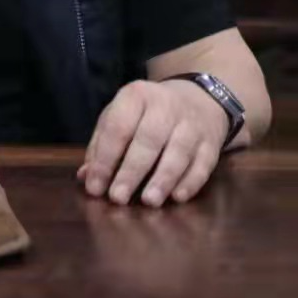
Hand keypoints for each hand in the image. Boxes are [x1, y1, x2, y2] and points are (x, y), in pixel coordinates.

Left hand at [77, 79, 227, 206]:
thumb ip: (101, 146)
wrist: (197, 99)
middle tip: (118, 198)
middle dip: (132, 171)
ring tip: (148, 201)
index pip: (118, 127)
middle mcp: (165, 105)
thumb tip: (85, 177)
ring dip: (163, 178)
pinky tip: (178, 197)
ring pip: (179, 152)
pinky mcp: (212, 142)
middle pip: (148, 140)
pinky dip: (191, 181)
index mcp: (136, 96)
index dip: (105, 159)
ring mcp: (192, 123)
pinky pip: (203, 163)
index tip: (95, 187)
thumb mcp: (120, 117)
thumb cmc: (146, 114)